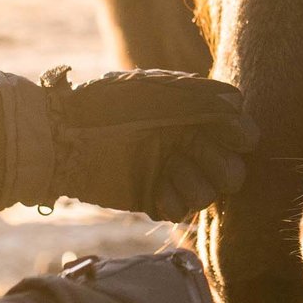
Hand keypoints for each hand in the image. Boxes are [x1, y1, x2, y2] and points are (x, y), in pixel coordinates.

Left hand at [0, 68, 255, 221]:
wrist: (62, 136)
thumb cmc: (108, 104)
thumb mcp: (157, 91)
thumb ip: (201, 98)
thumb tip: (240, 105)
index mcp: (189, 115)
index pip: (234, 130)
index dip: (241, 136)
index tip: (238, 137)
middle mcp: (184, 144)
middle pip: (230, 167)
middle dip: (223, 166)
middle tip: (197, 156)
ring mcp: (168, 172)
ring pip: (209, 193)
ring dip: (197, 185)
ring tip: (170, 173)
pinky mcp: (150, 197)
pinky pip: (180, 210)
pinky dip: (174, 204)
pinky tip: (157, 196)